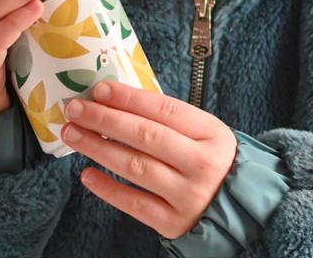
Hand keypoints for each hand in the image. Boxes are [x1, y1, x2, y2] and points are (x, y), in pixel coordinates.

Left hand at [61, 81, 237, 239]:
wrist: (239, 205)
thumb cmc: (212, 158)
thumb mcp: (203, 131)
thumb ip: (169, 118)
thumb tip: (118, 101)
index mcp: (210, 133)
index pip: (164, 109)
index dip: (128, 98)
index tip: (99, 89)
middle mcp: (201, 164)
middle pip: (145, 136)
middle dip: (105, 119)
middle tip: (76, 109)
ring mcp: (188, 195)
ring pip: (135, 167)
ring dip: (98, 148)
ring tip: (73, 134)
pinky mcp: (174, 223)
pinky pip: (134, 204)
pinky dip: (108, 188)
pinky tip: (87, 173)